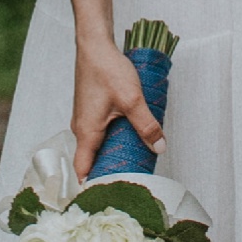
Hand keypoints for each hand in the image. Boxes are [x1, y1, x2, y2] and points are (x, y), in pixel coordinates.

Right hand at [72, 36, 163, 184]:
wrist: (95, 45)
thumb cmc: (107, 70)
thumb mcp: (132, 100)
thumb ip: (146, 125)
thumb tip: (159, 147)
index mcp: (86, 132)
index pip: (83, 170)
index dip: (94, 185)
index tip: (109, 197)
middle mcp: (81, 129)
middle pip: (91, 160)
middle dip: (107, 172)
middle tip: (128, 183)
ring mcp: (84, 119)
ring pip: (96, 146)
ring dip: (110, 155)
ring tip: (131, 164)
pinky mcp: (90, 111)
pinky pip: (98, 134)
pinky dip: (110, 141)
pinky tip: (127, 139)